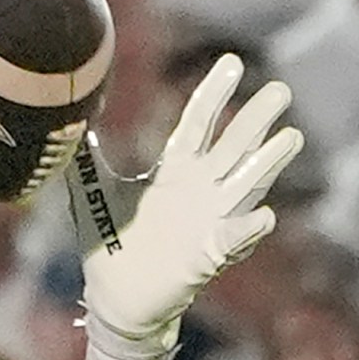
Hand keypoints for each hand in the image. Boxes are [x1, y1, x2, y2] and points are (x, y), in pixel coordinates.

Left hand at [69, 54, 301, 359]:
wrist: (116, 298)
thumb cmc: (110, 245)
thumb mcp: (94, 193)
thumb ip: (84, 159)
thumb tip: (67, 121)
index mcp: (175, 171)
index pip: (198, 124)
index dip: (213, 94)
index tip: (232, 62)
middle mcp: (200, 190)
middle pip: (233, 146)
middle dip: (255, 119)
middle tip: (280, 89)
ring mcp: (209, 221)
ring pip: (246, 184)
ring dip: (268, 162)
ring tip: (291, 136)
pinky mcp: (208, 255)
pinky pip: (234, 238)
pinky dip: (249, 228)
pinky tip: (265, 216)